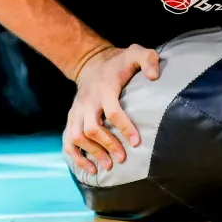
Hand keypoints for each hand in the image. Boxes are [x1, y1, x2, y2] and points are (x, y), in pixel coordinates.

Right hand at [63, 44, 160, 174]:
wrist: (90, 62)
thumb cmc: (118, 63)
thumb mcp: (135, 53)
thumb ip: (148, 59)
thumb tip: (154, 76)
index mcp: (104, 89)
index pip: (113, 111)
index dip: (125, 127)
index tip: (136, 142)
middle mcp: (88, 102)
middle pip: (92, 128)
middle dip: (107, 145)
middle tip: (123, 158)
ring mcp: (76, 111)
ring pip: (77, 136)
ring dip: (92, 153)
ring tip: (108, 166)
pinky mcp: (71, 119)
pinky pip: (67, 141)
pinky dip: (76, 157)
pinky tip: (90, 168)